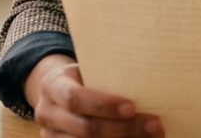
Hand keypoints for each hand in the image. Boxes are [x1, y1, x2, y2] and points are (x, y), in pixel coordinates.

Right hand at [25, 54, 164, 137]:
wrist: (57, 92)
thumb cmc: (82, 77)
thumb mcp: (87, 69)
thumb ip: (107, 77)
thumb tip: (149, 84)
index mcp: (52, 85)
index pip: (75, 98)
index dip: (104, 105)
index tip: (133, 107)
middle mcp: (46, 114)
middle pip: (85, 129)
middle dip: (123, 129)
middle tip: (154, 126)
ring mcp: (50, 136)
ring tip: (151, 136)